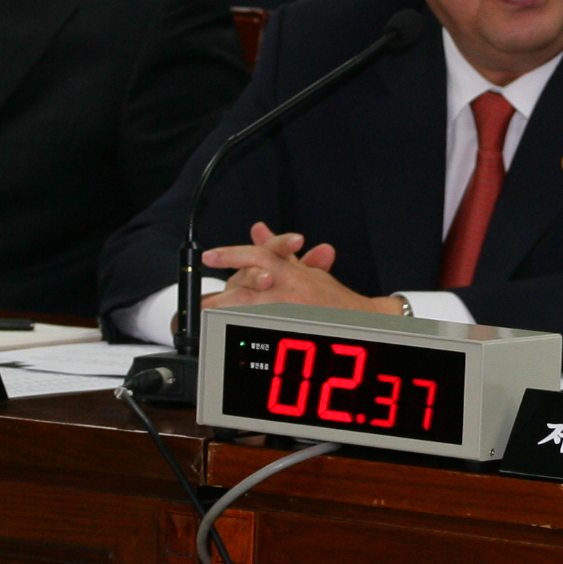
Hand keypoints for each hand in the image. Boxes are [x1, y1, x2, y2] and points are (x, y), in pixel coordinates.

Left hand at [198, 220, 383, 314]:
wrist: (363, 322)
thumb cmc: (333, 299)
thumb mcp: (306, 270)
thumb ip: (279, 252)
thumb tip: (257, 229)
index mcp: (291, 272)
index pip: (259, 256)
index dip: (232, 254)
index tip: (209, 256)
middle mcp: (290, 290)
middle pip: (249, 287)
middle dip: (221, 295)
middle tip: (199, 304)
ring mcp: (291, 313)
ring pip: (252, 311)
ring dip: (227, 315)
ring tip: (206, 321)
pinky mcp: (292, 331)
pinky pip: (262, 329)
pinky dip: (243, 329)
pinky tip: (227, 334)